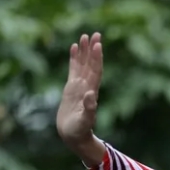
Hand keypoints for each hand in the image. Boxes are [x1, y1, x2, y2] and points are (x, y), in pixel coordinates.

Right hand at [57, 33, 102, 150]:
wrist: (73, 136)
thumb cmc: (80, 130)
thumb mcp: (85, 120)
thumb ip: (89, 108)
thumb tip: (91, 94)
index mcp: (91, 92)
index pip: (95, 71)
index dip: (97, 58)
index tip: (98, 45)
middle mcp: (87, 87)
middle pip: (91, 64)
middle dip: (93, 50)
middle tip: (95, 34)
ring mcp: (79, 87)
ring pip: (82, 65)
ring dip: (84, 51)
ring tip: (84, 36)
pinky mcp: (71, 89)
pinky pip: (73, 70)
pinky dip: (74, 59)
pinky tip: (73, 48)